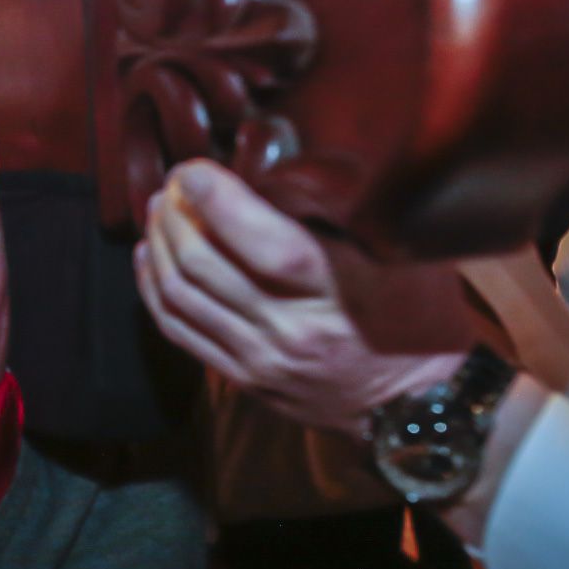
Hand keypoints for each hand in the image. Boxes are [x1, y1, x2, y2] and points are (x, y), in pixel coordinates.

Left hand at [134, 160, 474, 430]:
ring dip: (161, 244)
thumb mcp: (403, 252)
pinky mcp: (244, 378)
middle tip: (173, 182)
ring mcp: (262, 358)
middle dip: (177, 213)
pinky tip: (152, 255)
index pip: (262, 241)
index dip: (216, 198)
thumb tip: (279, 164)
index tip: (194, 167)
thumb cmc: (416, 312)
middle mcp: (293, 328)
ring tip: (159, 209)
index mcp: (338, 291)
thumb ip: (342, 212)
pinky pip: (179, 331)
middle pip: (205, 264)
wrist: (415, 404)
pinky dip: (155, 288)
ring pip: (182, 296)